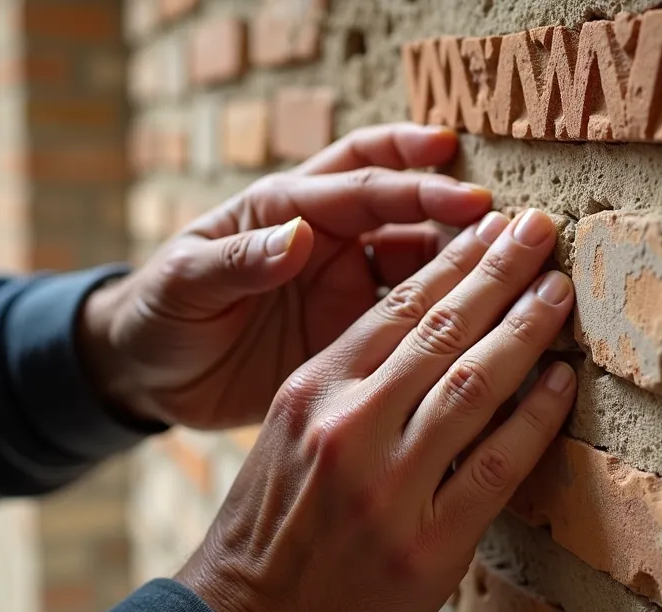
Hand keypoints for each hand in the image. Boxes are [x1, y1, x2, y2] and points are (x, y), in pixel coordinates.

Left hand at [77, 123, 492, 427]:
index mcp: (285, 208)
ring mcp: (345, 285)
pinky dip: (446, 316)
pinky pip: (410, 317)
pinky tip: (484, 325)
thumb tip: (300, 236)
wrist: (150, 375)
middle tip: (509, 224)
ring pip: (418, 261)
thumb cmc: (160, 314)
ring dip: (461, 262)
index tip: (467, 197)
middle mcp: (326, 237)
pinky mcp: (353, 332)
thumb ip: (240, 260)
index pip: (361, 186)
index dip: (415, 186)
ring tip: (511, 272)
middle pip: (404, 209)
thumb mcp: (185, 283)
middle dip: (455, 210)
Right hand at [174, 209, 575, 611]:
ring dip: (526, 330)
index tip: (495, 227)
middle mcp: (348, 428)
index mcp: (311, 391)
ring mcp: (389, 487)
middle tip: (540, 230)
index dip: (455, 261)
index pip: (397, 308)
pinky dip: (535, 417)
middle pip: (441, 330)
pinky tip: (562, 381)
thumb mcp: (289, 433)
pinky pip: (496, 465)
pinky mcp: (427, 544)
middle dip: (499, 271)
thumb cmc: (272, 528)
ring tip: (560, 290)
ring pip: (473, 384)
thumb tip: (431, 330)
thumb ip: (350, 381)